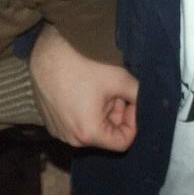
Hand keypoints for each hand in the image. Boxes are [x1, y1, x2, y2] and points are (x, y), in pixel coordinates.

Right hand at [30, 25, 137, 151]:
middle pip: (105, 135)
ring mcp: (57, 131)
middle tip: (114, 91)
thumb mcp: (119, 79)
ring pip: (90, 128)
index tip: (129, 101)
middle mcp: (71, 139)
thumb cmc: (81, 65)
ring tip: (97, 88)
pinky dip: (82, 111)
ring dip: (99, 112)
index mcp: (89, 133)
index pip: (123, 142)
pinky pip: (73, 123)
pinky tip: (81, 90)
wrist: (48, 52)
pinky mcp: (49, 121)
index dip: (132, 121)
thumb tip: (146, 103)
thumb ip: (138, 96)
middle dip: (115, 114)